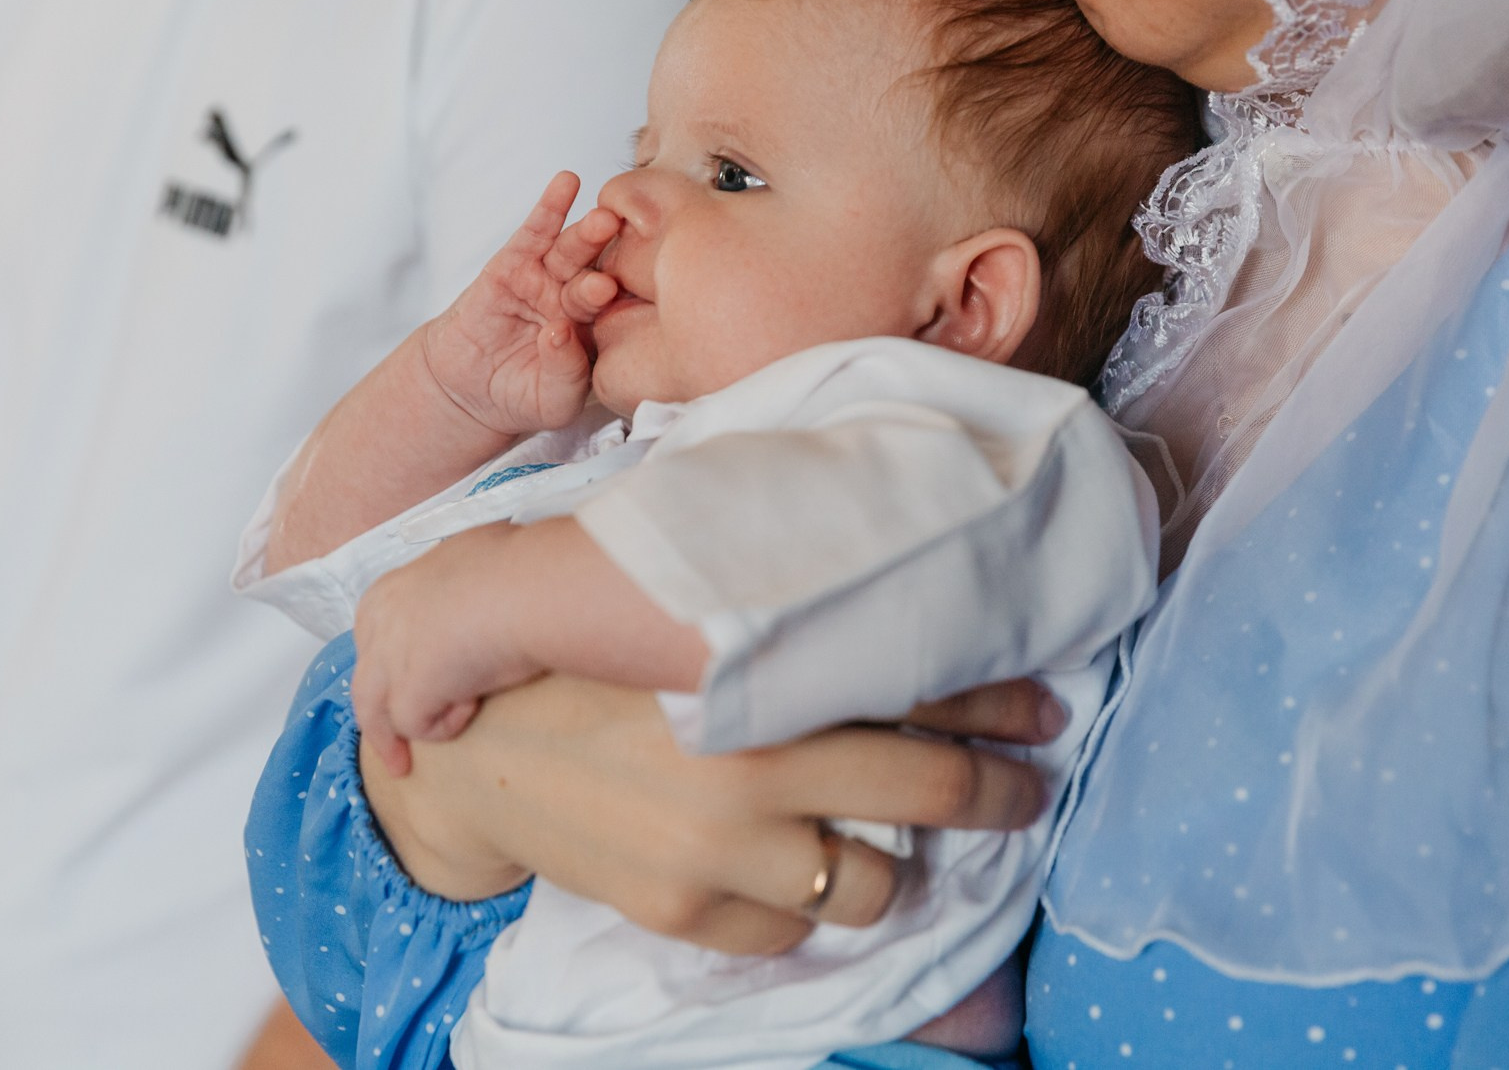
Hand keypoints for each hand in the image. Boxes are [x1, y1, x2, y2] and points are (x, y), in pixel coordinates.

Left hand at [351, 525, 542, 771]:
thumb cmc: (515, 568)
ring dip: (389, 739)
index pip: (373, 636)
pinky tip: (474, 708)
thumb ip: (459, 580)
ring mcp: (388, 660)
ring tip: (401, 764)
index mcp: (391, 591)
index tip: (403, 679)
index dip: (388, 662)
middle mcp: (380, 624)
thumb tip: (479, 575)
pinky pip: (418, 725)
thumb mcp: (472, 559)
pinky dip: (446, 724)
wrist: (525, 588)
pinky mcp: (408, 693)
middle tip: (391, 733)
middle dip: (376, 709)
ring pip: (375, 710)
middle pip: (366, 678)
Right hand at [359, 674, 1062, 954]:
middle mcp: (752, 760)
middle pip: (929, 790)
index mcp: (755, 668)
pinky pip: (787, 937)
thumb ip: (758, 606)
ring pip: (872, 886)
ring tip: (893, 850)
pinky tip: (790, 882)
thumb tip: (871, 572)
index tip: (1042, 708)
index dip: (997, 701)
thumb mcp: (667, 612)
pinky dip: (798, 914)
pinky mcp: (681, 910)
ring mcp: (719, 846)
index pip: (916, 685)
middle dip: (1000, 794)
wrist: (467, 745)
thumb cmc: (578, 662)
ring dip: (894, 870)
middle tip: (1026, 789)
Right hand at [419, 172, 620, 436]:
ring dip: (587, 232)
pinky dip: (550, 207)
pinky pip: (535, 233)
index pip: (616, 312)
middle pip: (596, 273)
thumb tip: (558, 333)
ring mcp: (547, 278)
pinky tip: (566, 182)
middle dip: (607, 259)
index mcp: (598, 331)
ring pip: (571, 251)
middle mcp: (577, 299)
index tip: (621, 292)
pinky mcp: (513, 264)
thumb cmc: (522, 397)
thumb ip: (564, 373)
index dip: (622, 301)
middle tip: (620, 248)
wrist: (470, 391)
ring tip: (603, 217)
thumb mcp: (552, 400)